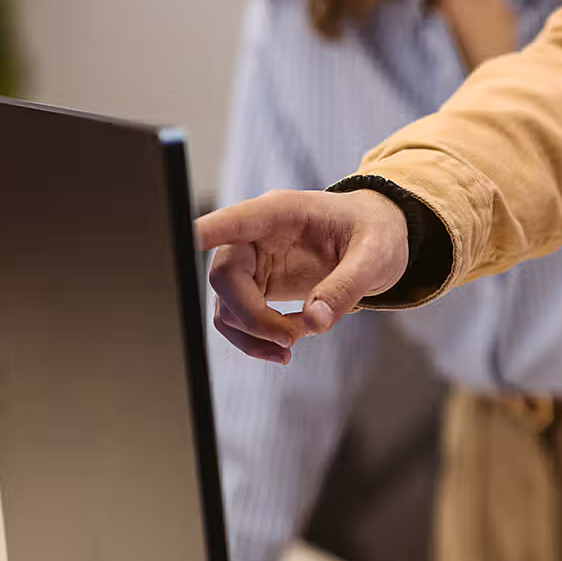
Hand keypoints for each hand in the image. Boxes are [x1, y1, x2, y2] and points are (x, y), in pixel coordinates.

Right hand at [196, 188, 410, 364]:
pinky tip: (284, 347)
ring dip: (252, 334)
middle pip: (223, 276)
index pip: (232, 221)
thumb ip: (347, 286)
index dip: (205, 233)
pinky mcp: (257, 285)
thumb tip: (315, 321)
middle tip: (291, 338)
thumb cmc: (377, 232)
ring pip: (225, 304)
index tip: (183, 242)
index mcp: (280, 213)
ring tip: (293, 345)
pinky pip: (237, 318)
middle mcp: (256, 235)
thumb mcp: (376, 256)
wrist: (379, 239)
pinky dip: (255, 339)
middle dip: (252, 316)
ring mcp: (253, 261)